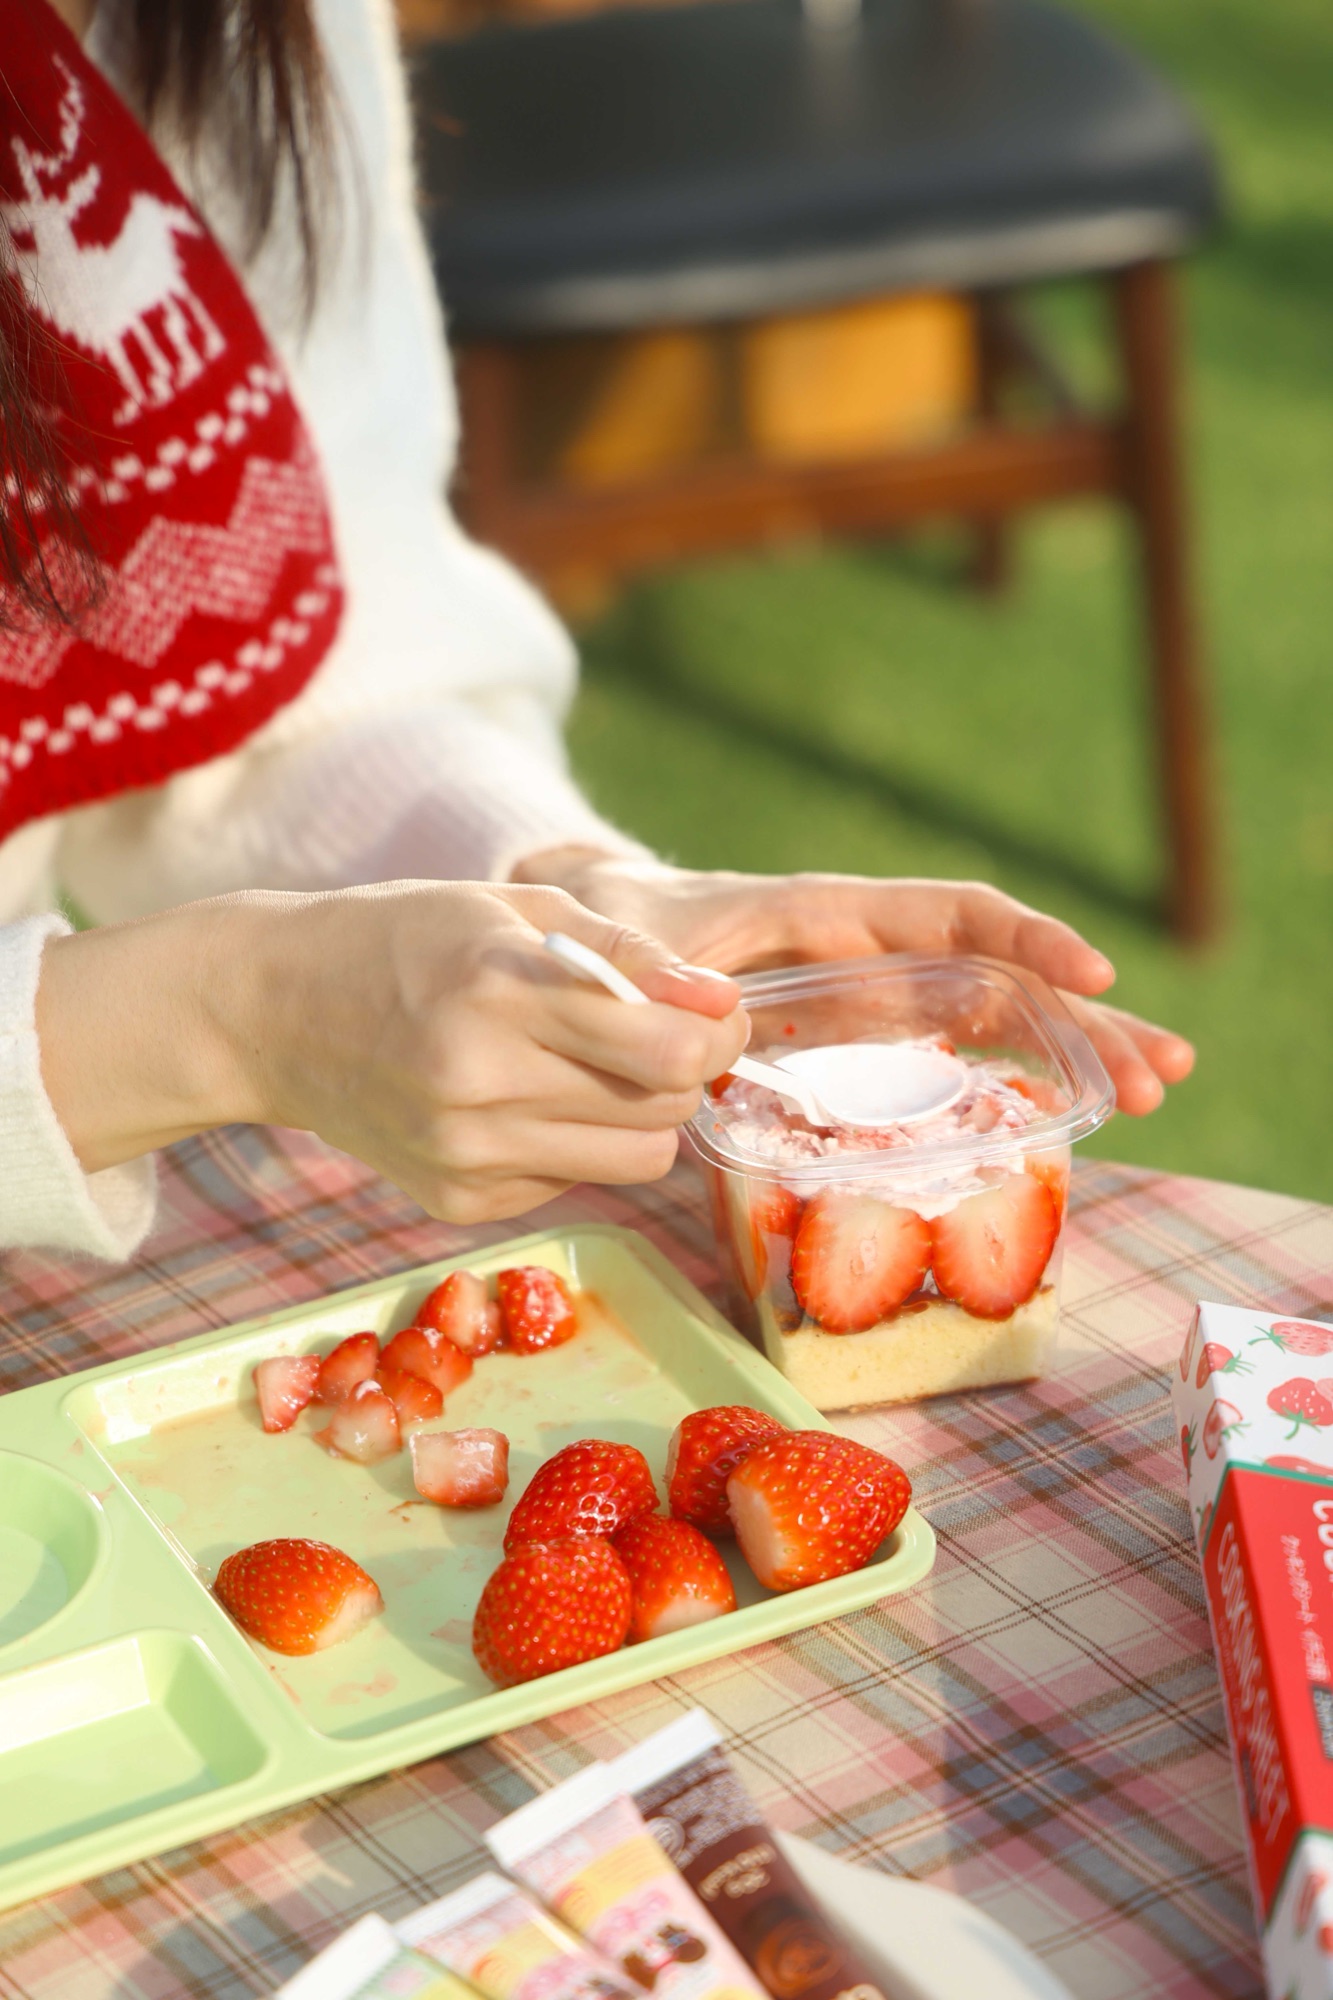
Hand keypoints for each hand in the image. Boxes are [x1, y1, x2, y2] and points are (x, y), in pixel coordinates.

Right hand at [36, 882, 747, 1220]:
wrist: (271, 1010)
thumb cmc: (405, 939)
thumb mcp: (516, 908)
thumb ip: (631, 954)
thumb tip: (724, 1002)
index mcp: (496, 990)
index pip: (668, 1049)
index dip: (715, 1030)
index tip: (707, 1010)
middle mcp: (478, 1083)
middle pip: (666, 1108)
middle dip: (681, 1069)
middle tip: (648, 1033)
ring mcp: (464, 1154)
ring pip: (638, 1160)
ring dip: (639, 1114)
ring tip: (586, 1067)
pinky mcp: (457, 1201)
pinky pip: (577, 1181)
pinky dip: (574, 1143)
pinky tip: (520, 1100)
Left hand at [512, 850, 1194, 1115]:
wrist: (585, 951)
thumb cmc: (606, 938)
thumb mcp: (619, 947)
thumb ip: (656, 981)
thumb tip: (716, 1027)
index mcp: (821, 914)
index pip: (941, 913)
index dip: (1019, 936)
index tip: (1088, 971)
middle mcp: (862, 952)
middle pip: (992, 973)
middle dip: (1080, 1016)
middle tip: (1162, 1070)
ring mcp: (865, 998)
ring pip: (989, 1015)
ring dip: (1071, 1048)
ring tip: (1153, 1087)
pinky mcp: (854, 1040)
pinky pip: (947, 1053)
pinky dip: (1011, 1074)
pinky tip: (1074, 1109)